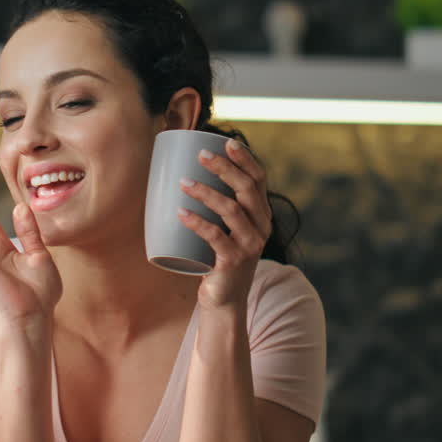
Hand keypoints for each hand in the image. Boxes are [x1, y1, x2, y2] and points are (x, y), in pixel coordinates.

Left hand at [177, 138, 272, 308]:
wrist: (224, 299)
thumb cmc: (217, 256)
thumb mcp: (223, 228)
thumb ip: (214, 207)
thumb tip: (181, 173)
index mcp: (261, 214)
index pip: (259, 179)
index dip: (245, 159)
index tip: (227, 142)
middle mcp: (261, 227)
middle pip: (247, 189)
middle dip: (224, 169)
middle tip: (201, 155)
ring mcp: (249, 245)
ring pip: (231, 210)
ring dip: (206, 193)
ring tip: (183, 182)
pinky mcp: (233, 262)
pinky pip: (216, 237)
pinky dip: (197, 223)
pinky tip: (181, 212)